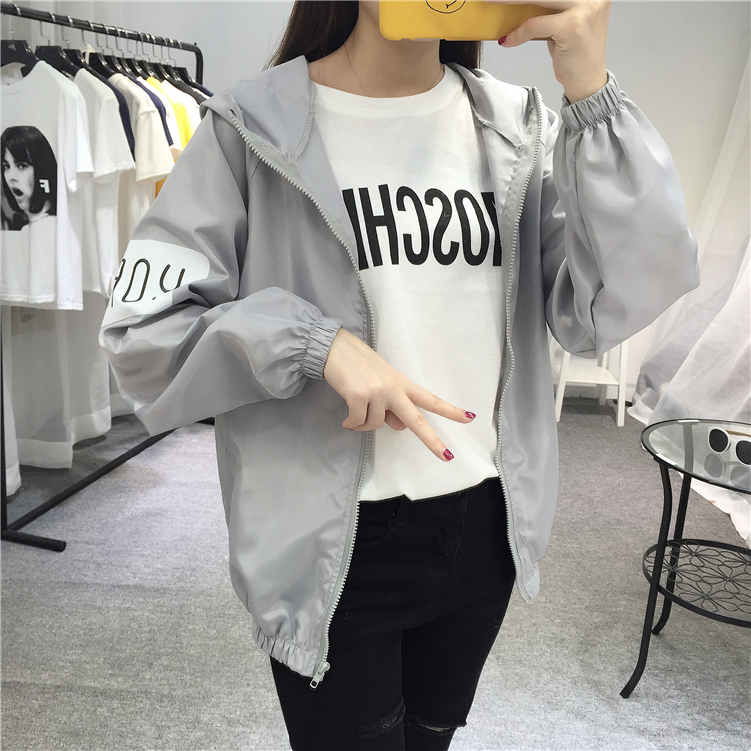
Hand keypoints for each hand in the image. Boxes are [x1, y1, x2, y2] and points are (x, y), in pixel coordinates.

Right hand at [323, 328, 475, 461]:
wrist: (335, 348)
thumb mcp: (382, 380)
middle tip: (447, 456)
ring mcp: (377, 392)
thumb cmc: (358, 365)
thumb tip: (398, 427)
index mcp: (402, 383)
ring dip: (363, 424)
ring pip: (376, 425)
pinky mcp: (359, 396)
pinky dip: (351, 424)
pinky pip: (358, 423)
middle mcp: (393, 388)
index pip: (430, 399)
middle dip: (432, 440)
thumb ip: (392, 404)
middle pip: (416, 420)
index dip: (450, 410)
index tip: (470, 417)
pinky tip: (346, 419)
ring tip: (355, 413)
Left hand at [485, 0, 611, 101]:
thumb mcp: (563, 21)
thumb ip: (549, 7)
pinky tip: (508, 40)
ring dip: (512, 1)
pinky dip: (519, 33)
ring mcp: (585, 8)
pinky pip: (536, 24)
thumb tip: (520, 2)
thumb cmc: (575, 51)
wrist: (587, 80)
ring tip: (493, 1)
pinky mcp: (572, 26)